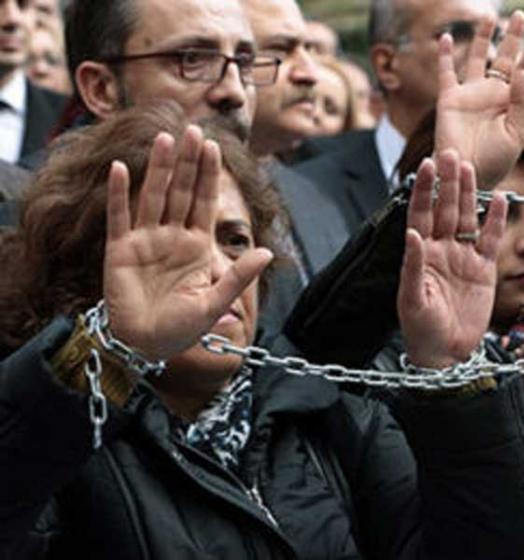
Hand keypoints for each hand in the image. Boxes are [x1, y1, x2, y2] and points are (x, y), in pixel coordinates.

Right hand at [103, 126, 272, 359]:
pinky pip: (119, 216)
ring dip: (159, 168)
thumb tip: (266, 252)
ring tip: (166, 138)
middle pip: (181, 191)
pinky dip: (120, 193)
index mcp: (196, 245)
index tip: (213, 146)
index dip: (208, 174)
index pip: (204, 202)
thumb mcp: (215, 302)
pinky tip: (123, 168)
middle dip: (187, 161)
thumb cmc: (181, 328)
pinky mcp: (119, 250)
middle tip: (193, 129)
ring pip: (153, 196)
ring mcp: (145, 240)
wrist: (145, 345)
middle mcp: (171, 237)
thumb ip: (239, 276)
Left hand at [398, 150, 506, 367]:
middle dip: (448, 182)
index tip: (428, 164)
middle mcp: (441, 250)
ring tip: (471, 167)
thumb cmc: (421, 328)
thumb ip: (412, 266)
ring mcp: (463, 257)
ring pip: (467, 218)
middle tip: (452, 153)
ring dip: (469, 193)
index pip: (421, 214)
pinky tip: (500, 199)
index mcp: (420, 254)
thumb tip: (413, 234)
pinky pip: (489, 239)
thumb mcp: (411, 300)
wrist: (446, 354)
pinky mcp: (483, 270)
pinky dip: (495, 220)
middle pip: (445, 209)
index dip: (425, 190)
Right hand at [434, 10, 523, 188]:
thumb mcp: (517, 133)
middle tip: (519, 15)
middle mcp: (491, 94)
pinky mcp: (449, 99)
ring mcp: (470, 95)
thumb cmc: (495, 161)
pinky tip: (444, 37)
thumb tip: (521, 71)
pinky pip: (446, 73)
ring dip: (482, 38)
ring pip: (476, 58)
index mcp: (511, 102)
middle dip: (512, 36)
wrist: (468, 174)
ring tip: (490, 17)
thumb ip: (520, 101)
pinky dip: (443, 55)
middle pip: (503, 58)